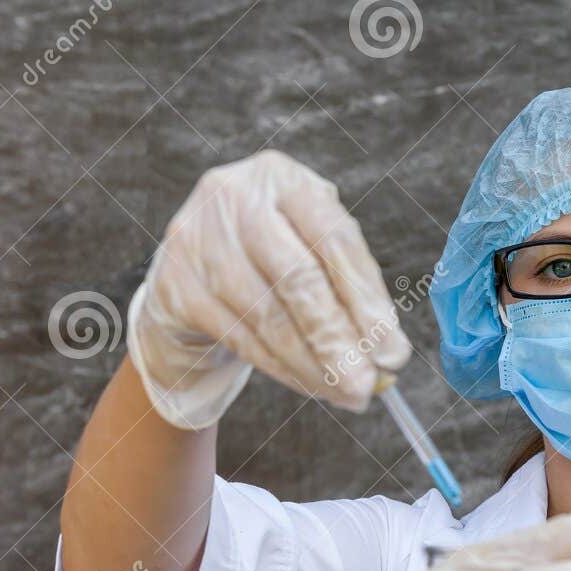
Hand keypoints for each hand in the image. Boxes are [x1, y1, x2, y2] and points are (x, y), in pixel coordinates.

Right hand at [127, 150, 410, 428]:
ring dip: (312, 364)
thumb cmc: (271, 257)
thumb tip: (387, 354)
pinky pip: (240, 338)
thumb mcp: (311, 246)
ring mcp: (198, 240)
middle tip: (366, 385)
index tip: (393, 351)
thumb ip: (350, 289)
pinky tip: (309, 384)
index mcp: (283, 178)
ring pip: (268, 316)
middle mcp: (236, 197)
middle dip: (338, 339)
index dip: (367, 300)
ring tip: (345, 392)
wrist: (190, 268)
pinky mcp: (177, 286)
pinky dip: (281, 369)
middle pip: (298, 278)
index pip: (334, 238)